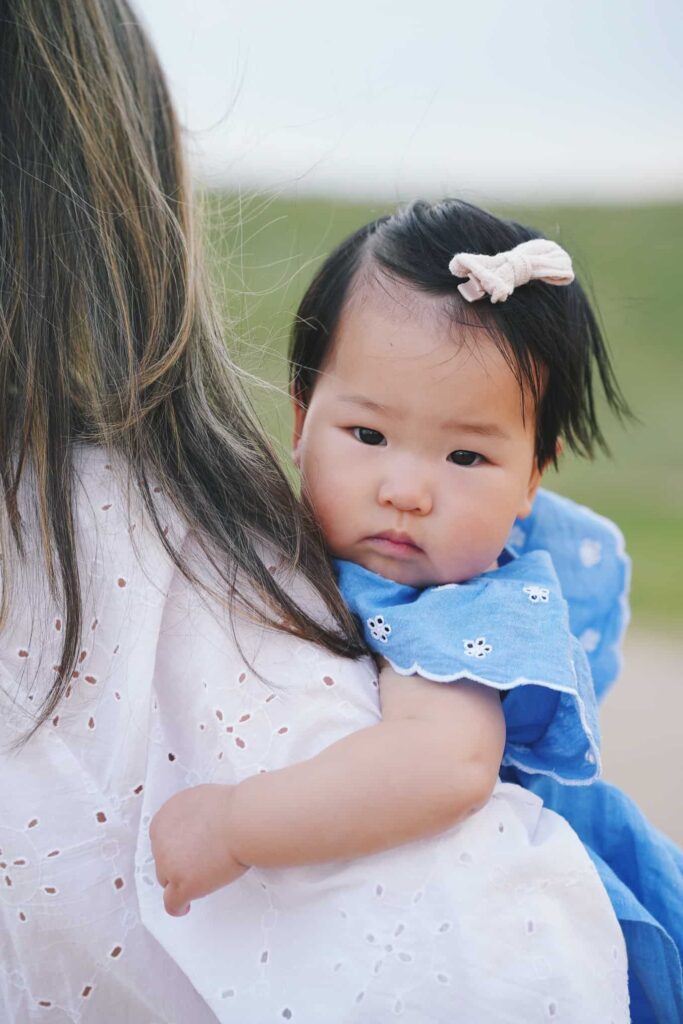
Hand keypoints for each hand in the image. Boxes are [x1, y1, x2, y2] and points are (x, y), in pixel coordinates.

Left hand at [150, 783, 249, 915]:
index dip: (175, 847)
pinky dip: (179, 907)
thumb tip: (196, 826)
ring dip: (181, 881)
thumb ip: (190, 816)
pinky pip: (172, 904)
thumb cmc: (233, 808)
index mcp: (163, 819)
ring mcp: (169, 865)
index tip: (185, 853)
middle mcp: (160, 841)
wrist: (243, 821)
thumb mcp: (201, 801)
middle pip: (162, 861)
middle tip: (198, 864)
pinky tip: (186, 907)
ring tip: (200, 881)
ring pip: (167, 882)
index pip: (161, 840)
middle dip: (178, 864)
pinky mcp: (183, 884)